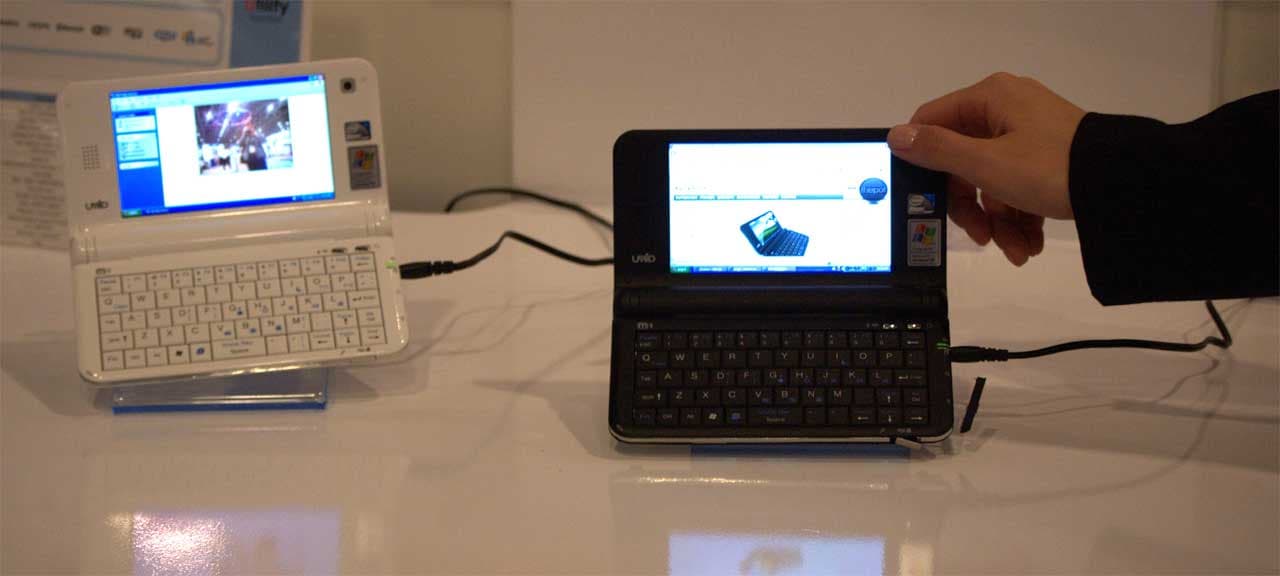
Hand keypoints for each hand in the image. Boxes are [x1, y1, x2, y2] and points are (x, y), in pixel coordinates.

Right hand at [888, 73, 1085, 265]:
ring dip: (999, 223)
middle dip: (972, 208)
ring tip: (1017, 252)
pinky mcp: (1050, 158)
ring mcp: (1031, 134)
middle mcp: (1008, 109)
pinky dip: (1020, 219)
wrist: (1124, 186)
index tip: (924, 199)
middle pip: (963, 161)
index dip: (923, 162)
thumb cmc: (1049, 168)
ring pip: (993, 182)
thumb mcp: (985, 164)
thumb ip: (937, 150)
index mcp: (990, 99)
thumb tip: (895, 136)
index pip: (933, 123)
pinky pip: (1020, 188)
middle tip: (980, 237)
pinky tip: (1030, 246)